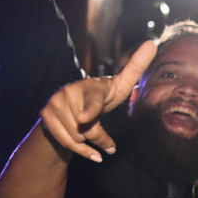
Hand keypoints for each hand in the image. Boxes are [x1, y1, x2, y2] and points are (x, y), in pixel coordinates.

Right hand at [39, 40, 157, 161]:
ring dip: (87, 142)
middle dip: (99, 136)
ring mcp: (55, 104)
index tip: (86, 119)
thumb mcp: (120, 86)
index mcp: (91, 86)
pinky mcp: (45, 115)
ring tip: (87, 132)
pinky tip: (93, 154)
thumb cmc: (101, 96)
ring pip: (77, 137)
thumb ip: (135, 68)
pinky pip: (66, 143)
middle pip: (89, 128)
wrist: (72, 110)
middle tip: (102, 131)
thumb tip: (152, 43)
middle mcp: (70, 92)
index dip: (90, 111)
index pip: (93, 102)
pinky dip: (82, 152)